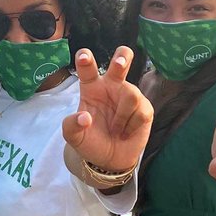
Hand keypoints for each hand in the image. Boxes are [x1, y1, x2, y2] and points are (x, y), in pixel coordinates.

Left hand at [62, 47, 152, 173]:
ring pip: (131, 94)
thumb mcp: (74, 137)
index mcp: (92, 87)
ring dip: (121, 117)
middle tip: (120, 63)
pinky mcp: (144, 107)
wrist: (110, 159)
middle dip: (122, 58)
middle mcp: (112, 86)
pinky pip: (141, 112)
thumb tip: (84, 117)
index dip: (86, 60)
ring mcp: (129, 95)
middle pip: (121, 61)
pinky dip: (131, 126)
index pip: (88, 69)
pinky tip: (125, 133)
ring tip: (115, 131)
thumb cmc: (91, 140)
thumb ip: (72, 126)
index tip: (83, 56)